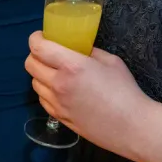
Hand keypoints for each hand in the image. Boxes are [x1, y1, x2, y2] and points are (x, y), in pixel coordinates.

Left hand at [25, 31, 149, 156]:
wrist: (131, 126)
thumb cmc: (125, 90)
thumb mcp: (110, 61)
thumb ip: (90, 52)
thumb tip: (80, 49)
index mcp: (71, 66)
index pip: (38, 48)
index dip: (35, 38)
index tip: (41, 35)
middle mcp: (58, 84)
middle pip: (30, 65)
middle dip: (35, 54)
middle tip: (47, 53)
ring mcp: (57, 103)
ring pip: (34, 83)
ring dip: (40, 74)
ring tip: (54, 72)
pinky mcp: (59, 118)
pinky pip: (43, 100)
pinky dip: (46, 91)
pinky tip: (59, 90)